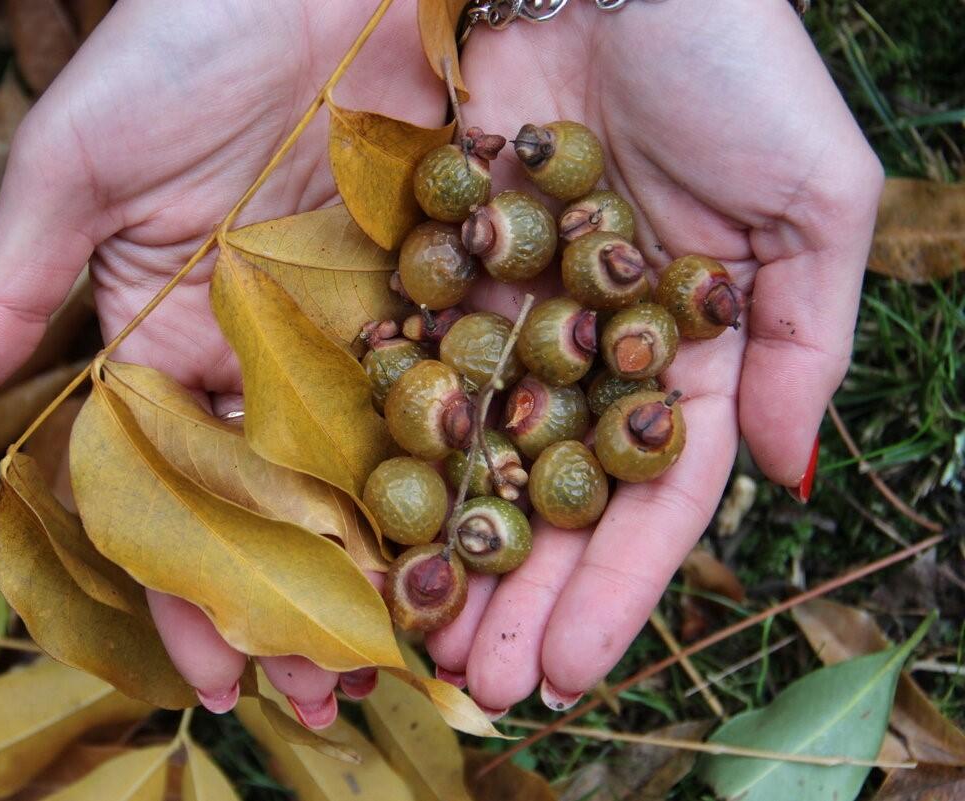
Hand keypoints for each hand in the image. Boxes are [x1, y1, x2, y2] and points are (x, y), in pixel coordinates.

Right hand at [0, 0, 446, 725]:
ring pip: (386, 467)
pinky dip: (485, 469)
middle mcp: (277, 349)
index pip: (179, 484)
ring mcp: (372, 322)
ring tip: (424, 663)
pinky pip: (473, 390)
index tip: (211, 676)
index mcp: (179, 337)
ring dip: (401, 566)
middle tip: (327, 703)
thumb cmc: (184, 35)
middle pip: (290, 499)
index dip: (188, 579)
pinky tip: (502, 551)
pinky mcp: (460, 283)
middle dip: (304, 604)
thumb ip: (17, 277)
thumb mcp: (82, 156)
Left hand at [422, 0, 882, 715]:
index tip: (576, 669)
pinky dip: (389, 444)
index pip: (652, 498)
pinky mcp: (440, 270)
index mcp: (686, 355)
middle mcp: (592, 353)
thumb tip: (791, 472)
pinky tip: (362, 520)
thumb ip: (806, 339)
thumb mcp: (809, 198)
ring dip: (448, 548)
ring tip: (414, 638)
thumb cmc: (732, 63)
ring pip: (473, 455)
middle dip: (520, 595)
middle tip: (480, 684)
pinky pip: (410, 368)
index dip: (616, 588)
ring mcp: (510, 318)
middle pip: (550, 498)